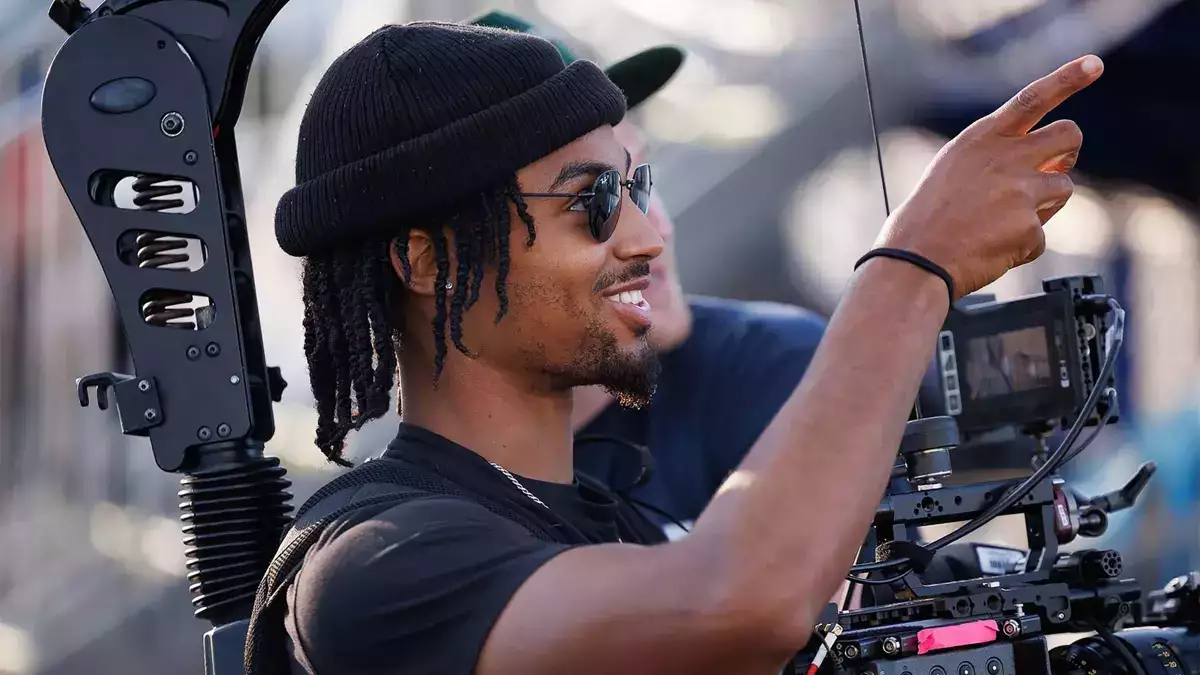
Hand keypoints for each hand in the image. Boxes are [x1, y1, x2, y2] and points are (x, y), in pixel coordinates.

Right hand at [875, 55, 1103, 298]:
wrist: (914, 260)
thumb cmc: (926, 219)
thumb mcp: (953, 169)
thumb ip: (996, 157)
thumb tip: (1044, 163)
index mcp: (982, 139)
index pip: (1033, 98)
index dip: (1068, 78)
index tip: (1094, 65)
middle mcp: (1006, 157)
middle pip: (1069, 135)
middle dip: (1067, 151)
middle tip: (1052, 168)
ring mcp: (1021, 191)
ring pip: (1062, 188)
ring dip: (1043, 205)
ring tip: (1002, 222)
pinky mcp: (1030, 226)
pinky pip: (1041, 235)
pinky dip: (1022, 245)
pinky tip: (993, 248)